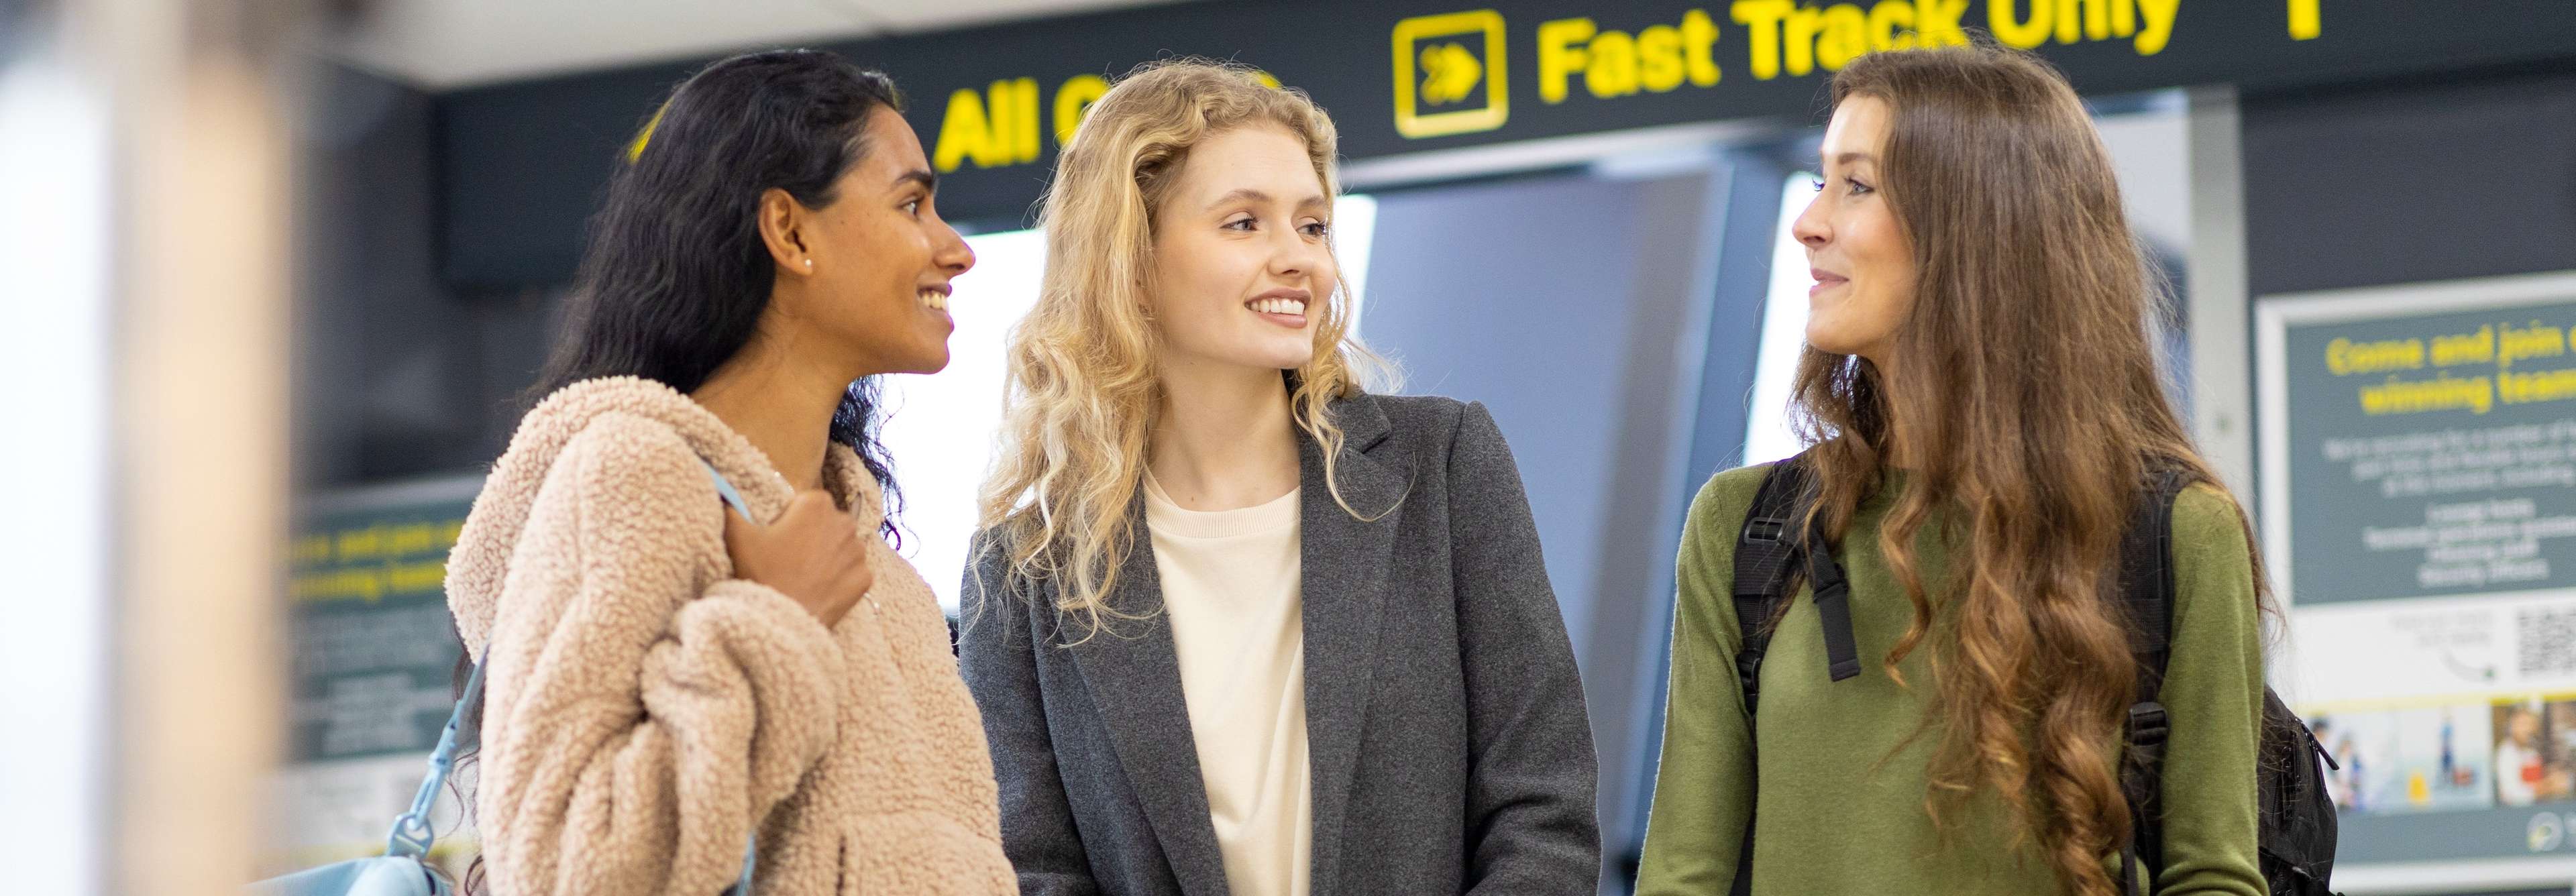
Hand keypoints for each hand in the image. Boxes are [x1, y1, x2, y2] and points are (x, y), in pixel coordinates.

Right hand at [720, 489, 873, 627]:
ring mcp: (858, 552)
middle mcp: (845, 522)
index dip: (789, 519)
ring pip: (841, 548)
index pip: (805, 503)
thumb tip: (724, 497)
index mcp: (817, 503)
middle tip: (788, 558)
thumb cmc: (760, 574)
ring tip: (802, 575)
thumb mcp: (737, 536)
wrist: (779, 622)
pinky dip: (839, 579)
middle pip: (826, 524)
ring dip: (827, 557)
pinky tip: (818, 588)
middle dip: (811, 535)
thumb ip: (730, 508)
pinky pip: (852, 573)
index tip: (777, 537)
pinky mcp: (865, 579)